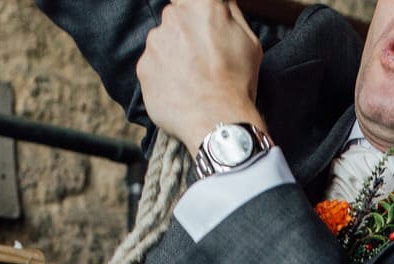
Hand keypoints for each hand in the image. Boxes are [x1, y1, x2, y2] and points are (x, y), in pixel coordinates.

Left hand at [137, 0, 263, 149]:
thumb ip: (231, 14)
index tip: (200, 29)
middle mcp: (173, 17)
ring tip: (192, 80)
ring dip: (173, 56)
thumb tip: (221, 5)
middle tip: (202, 60)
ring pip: (162, 43)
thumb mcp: (249, 41)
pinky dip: (163, 77)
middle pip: (175, 19)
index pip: (189, 1)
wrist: (217, 122)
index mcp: (201, 5)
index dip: (195, 15)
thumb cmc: (237, 82)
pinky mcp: (143, 67)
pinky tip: (180, 91)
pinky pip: (152, 67)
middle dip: (185, 35)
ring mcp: (155, 42)